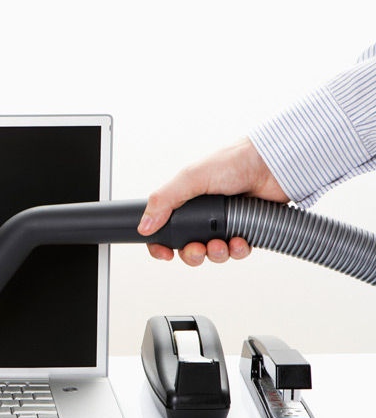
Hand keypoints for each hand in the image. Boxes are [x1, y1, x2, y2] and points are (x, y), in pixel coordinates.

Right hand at [137, 137, 288, 265]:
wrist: (273, 164)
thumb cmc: (233, 162)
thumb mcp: (190, 178)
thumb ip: (164, 201)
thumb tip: (144, 227)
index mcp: (185, 202)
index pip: (164, 230)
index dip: (161, 246)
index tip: (165, 254)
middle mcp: (203, 215)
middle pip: (188, 248)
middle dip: (192, 254)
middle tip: (198, 249)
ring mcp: (224, 224)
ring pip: (213, 254)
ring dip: (216, 254)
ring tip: (221, 243)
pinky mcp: (245, 230)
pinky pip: (236, 251)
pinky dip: (237, 250)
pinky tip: (240, 240)